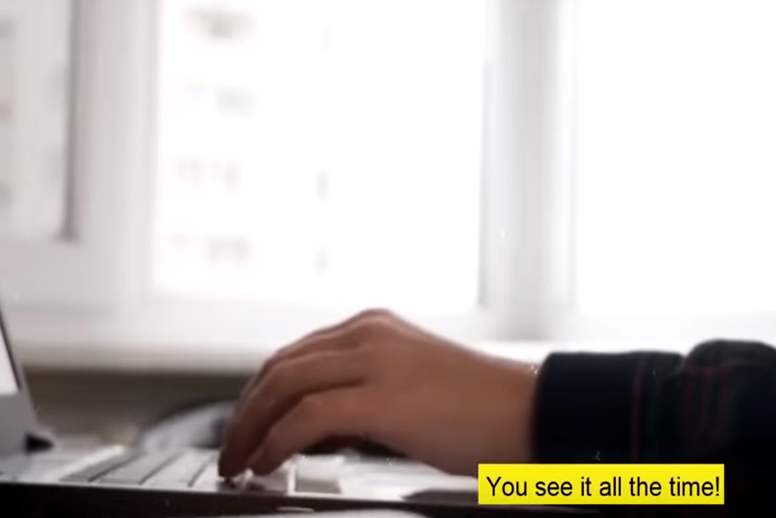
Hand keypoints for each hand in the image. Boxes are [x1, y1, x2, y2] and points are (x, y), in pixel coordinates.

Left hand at [217, 309, 536, 477]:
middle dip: (245, 411)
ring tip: (241, 461)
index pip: (295, 355)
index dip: (260, 393)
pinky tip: (269, 462)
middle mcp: (369, 334)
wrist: (530, 412)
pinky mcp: (382, 397)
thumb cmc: (483, 409)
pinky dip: (276, 441)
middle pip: (280, 366)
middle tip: (232, 448)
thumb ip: (361, 397)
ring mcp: (375, 361)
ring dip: (251, 427)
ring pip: (283, 384)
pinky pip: (306, 417)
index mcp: (376, 327)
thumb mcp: (411, 387)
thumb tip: (314, 430)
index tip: (247, 425)